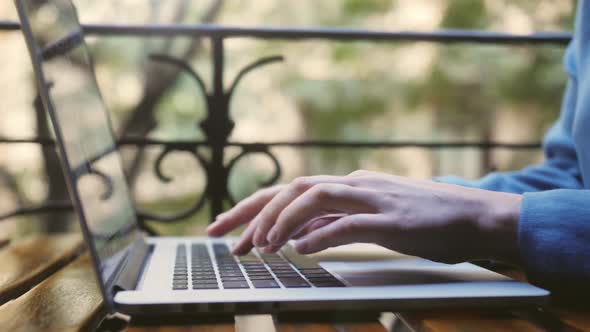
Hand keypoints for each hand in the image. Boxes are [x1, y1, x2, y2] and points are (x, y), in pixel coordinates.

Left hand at [207, 170, 522, 263]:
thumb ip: (335, 222)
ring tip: (259, 247)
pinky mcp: (392, 221)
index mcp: (348, 185)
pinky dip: (320, 236)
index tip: (225, 228)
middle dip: (251, 211)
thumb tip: (298, 237)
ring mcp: (373, 200)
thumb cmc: (424, 220)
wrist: (475, 215)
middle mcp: (354, 185)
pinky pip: (349, 225)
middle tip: (220, 235)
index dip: (253, 207)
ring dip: (281, 221)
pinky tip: (299, 251)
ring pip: (315, 199)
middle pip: (291, 189)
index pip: (289, 191)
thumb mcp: (370, 218)